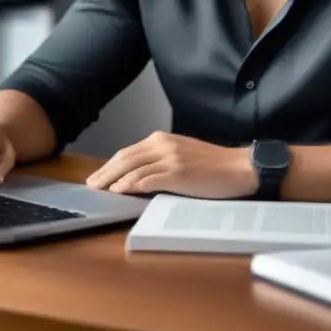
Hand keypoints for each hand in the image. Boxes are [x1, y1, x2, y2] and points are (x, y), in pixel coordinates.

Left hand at [86, 131, 258, 198]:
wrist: (239, 167)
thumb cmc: (214, 165)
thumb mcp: (183, 154)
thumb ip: (162, 158)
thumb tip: (140, 173)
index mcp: (163, 139)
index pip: (128, 151)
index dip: (110, 164)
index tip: (99, 175)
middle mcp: (163, 145)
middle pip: (125, 158)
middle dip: (105, 172)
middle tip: (91, 184)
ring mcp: (170, 158)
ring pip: (132, 169)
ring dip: (113, 180)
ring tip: (101, 190)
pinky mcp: (177, 173)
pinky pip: (146, 179)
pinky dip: (130, 186)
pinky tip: (120, 192)